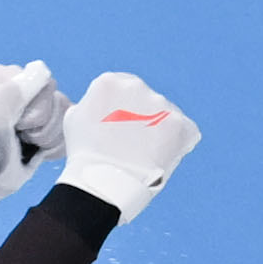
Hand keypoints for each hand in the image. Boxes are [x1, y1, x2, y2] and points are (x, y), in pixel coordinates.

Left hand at [0, 58, 64, 201]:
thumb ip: (11, 94)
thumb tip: (40, 71)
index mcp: (3, 75)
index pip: (41, 82)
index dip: (32, 109)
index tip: (12, 124)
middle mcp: (21, 82)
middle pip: (55, 97)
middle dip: (41, 124)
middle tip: (19, 135)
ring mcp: (36, 100)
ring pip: (63, 112)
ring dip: (46, 136)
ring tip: (25, 142)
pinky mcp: (48, 118)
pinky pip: (68, 125)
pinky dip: (54, 142)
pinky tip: (36, 148)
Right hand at [55, 70, 203, 217]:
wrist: (103, 181)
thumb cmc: (85, 154)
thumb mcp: (75, 117)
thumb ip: (92, 102)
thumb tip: (100, 102)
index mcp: (109, 82)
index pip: (123, 88)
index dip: (122, 110)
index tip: (119, 128)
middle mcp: (137, 86)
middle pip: (146, 100)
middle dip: (143, 118)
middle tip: (133, 144)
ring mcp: (161, 105)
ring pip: (166, 116)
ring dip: (160, 131)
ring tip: (146, 155)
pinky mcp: (180, 124)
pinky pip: (187, 133)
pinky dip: (179, 144)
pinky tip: (164, 157)